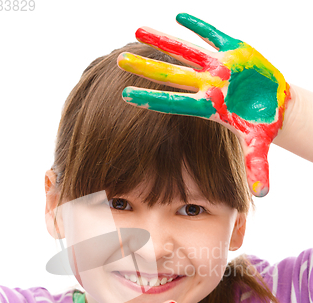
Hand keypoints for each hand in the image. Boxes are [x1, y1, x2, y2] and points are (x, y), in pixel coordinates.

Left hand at [117, 13, 290, 196]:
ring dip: (162, 40)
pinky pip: (213, 35)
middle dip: (146, 68)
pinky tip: (180, 15)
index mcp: (208, 108)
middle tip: (119, 60)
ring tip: (136, 29)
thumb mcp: (259, 145)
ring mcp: (217, 67)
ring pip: (185, 51)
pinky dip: (199, 25)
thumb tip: (262, 194)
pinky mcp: (233, 51)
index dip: (151, 100)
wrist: (273, 106)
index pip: (173, 103)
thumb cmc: (260, 126)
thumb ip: (256, 167)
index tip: (124, 96)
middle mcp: (206, 86)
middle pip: (171, 75)